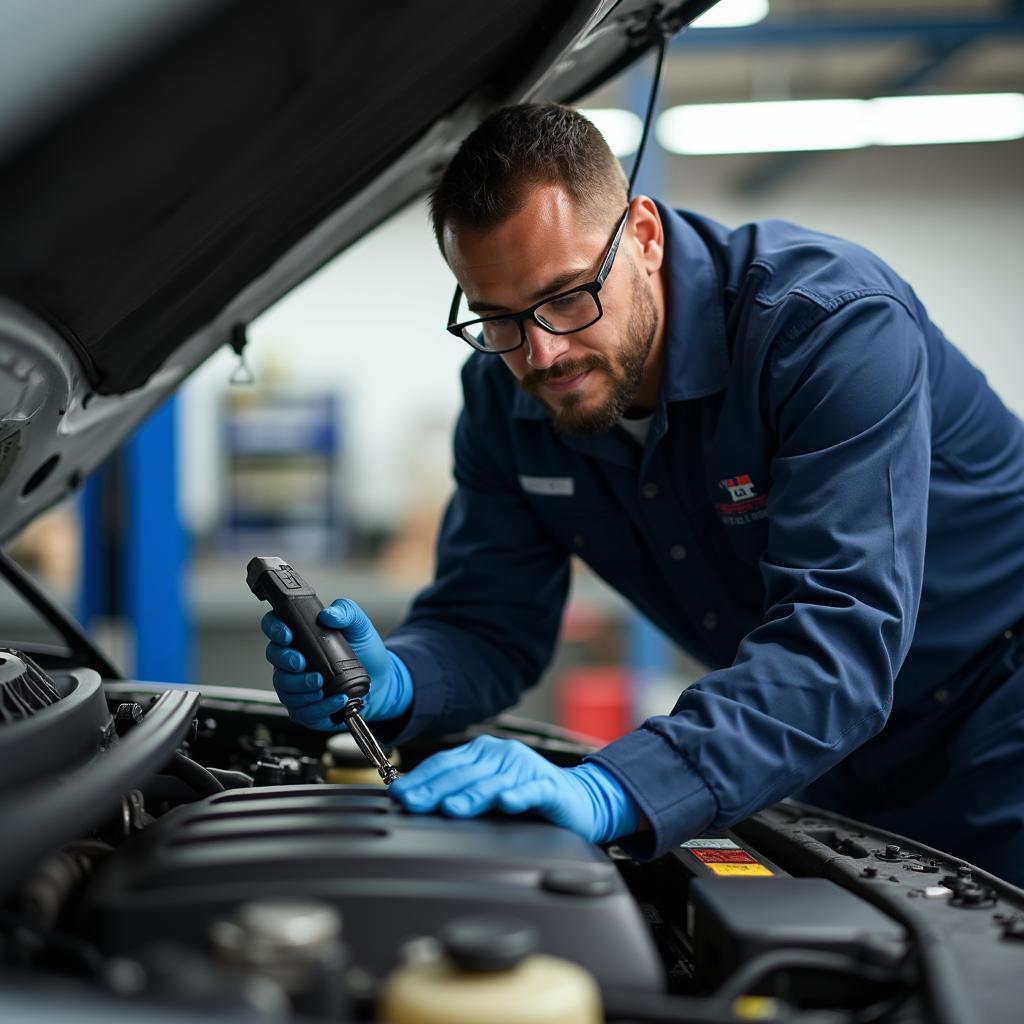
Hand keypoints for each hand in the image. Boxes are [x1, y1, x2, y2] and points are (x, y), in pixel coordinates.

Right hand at [262, 598, 412, 729]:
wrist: (381, 680)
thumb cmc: (365, 652)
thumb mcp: (360, 626)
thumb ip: (346, 611)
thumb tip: (329, 614)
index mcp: (302, 636)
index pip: (274, 626)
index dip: (274, 629)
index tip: (288, 635)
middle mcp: (294, 660)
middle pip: (274, 657)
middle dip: (285, 660)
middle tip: (302, 663)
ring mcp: (297, 685)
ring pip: (284, 687)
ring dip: (300, 686)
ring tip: (321, 683)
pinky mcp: (306, 708)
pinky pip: (302, 711)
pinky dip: (319, 707)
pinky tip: (336, 699)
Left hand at [390, 735, 639, 843]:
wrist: (579, 800)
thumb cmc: (526, 797)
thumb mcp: (487, 791)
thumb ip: (458, 791)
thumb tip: (415, 799)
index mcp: (483, 754)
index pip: (446, 764)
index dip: (422, 778)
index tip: (400, 794)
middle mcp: (502, 756)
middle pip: (464, 773)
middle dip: (436, 789)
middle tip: (415, 802)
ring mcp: (525, 769)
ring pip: (493, 782)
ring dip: (471, 795)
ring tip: (452, 807)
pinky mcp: (549, 786)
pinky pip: (531, 790)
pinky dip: (518, 795)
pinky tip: (507, 803)